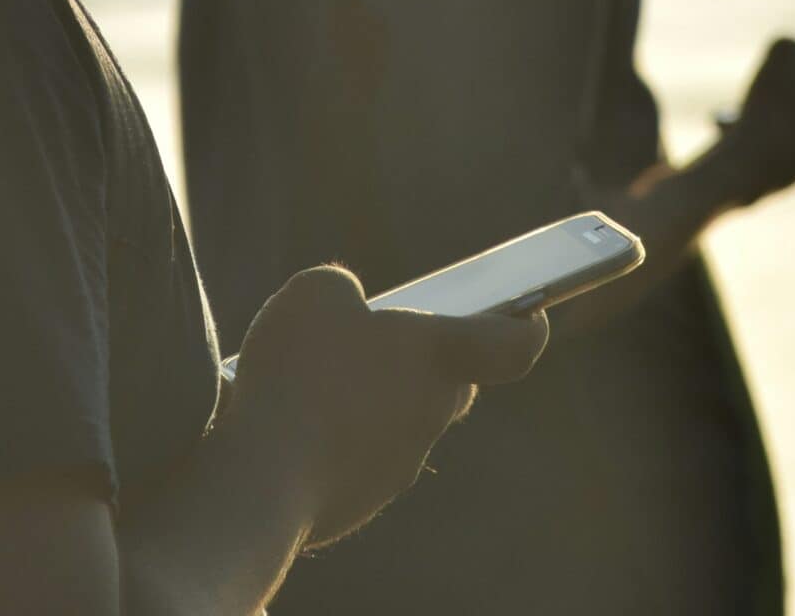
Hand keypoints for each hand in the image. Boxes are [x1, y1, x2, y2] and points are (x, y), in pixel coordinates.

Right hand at [227, 266, 547, 552]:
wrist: (261, 480)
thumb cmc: (301, 372)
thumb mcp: (318, 294)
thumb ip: (344, 293)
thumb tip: (347, 314)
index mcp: (439, 357)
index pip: (511, 346)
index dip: (526, 327)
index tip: (533, 314)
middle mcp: (430, 414)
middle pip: (451, 383)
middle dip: (427, 360)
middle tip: (388, 337)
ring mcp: (397, 465)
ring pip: (400, 422)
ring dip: (374, 400)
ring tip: (319, 375)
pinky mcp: (359, 501)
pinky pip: (357, 457)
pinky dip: (337, 437)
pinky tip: (295, 421)